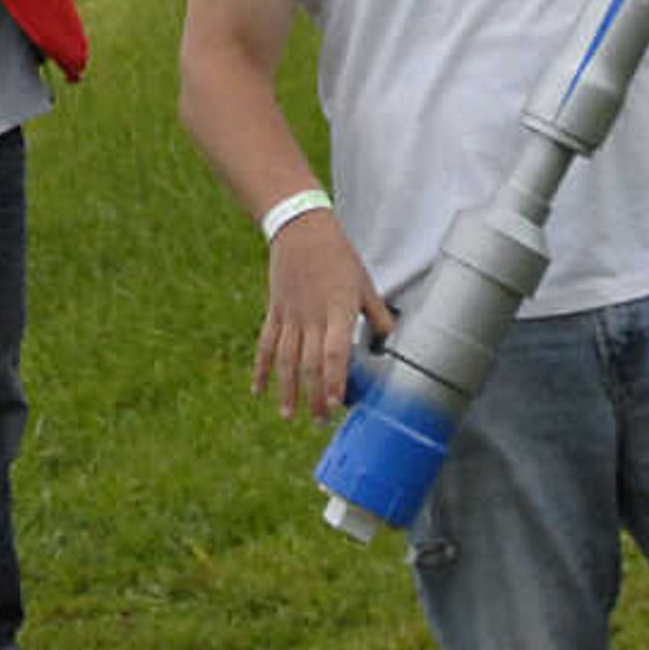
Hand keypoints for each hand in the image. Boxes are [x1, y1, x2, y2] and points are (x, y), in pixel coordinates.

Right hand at [255, 215, 393, 424]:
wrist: (299, 228)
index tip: (335, 403)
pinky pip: (265, 344)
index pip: (335, 351)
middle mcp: (312, 315)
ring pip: (285, 359)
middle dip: (314, 395)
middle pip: (310, 363)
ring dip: (286, 389)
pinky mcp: (275, 311)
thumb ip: (377, 312)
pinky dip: (260, 368)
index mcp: (338, 308)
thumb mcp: (364, 281)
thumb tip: (390, 338)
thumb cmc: (338, 254)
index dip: (335, 379)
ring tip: (288, 415)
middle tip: (319, 421)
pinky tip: (258, 390)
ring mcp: (290, 315)